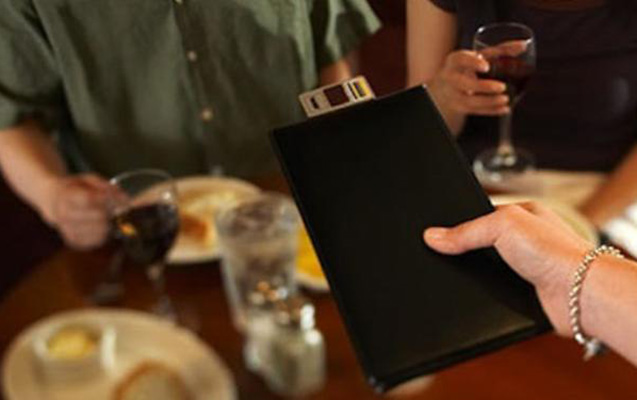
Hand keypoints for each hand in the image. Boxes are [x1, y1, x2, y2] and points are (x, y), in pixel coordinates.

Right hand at [43, 174, 112, 249]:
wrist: (53, 200)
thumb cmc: (75, 188)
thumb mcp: (89, 180)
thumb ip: (108, 187)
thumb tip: (126, 200)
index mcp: (66, 195)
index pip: (90, 199)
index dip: (107, 199)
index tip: (113, 197)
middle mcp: (64, 214)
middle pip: (98, 217)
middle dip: (109, 212)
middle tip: (109, 207)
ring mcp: (66, 229)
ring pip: (99, 232)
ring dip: (108, 224)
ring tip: (103, 216)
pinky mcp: (72, 241)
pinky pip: (96, 241)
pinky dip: (103, 234)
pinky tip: (99, 226)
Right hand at [423, 203, 591, 336]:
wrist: (580, 294)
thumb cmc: (555, 251)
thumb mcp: (502, 225)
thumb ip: (465, 231)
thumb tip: (433, 236)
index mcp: (522, 216)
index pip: (481, 217)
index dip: (459, 225)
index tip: (436, 233)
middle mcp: (525, 242)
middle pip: (481, 246)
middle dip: (466, 253)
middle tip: (446, 255)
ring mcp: (524, 269)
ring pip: (485, 272)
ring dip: (477, 276)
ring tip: (463, 275)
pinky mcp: (523, 295)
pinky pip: (493, 294)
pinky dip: (484, 295)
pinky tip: (479, 293)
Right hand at [427, 50, 509, 116]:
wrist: (448, 85)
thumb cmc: (469, 66)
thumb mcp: (481, 55)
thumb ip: (502, 50)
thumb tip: (523, 46)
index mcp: (454, 61)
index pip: (460, 59)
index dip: (472, 63)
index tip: (486, 66)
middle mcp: (450, 78)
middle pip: (462, 83)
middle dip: (482, 86)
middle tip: (502, 87)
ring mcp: (453, 94)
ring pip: (468, 101)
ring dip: (488, 102)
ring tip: (505, 99)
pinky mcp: (458, 107)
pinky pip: (474, 111)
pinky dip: (490, 111)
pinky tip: (504, 109)